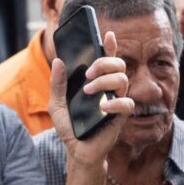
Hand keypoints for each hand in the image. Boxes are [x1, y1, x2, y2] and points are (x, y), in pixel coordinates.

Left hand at [48, 31, 133, 165]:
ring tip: (88, 90)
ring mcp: (116, 101)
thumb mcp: (56, 104)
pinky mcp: (121, 117)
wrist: (76, 150)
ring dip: (105, 81)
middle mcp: (109, 89)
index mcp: (96, 82)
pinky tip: (102, 108)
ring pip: (123, 79)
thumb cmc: (70, 127)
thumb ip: (57, 84)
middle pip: (118, 65)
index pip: (107, 59)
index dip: (110, 45)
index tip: (107, 34)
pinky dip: (115, 103)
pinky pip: (127, 104)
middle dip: (104, 62)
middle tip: (88, 73)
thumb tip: (58, 61)